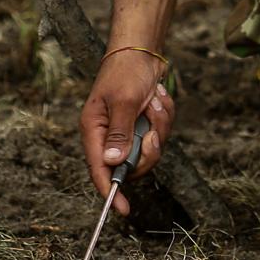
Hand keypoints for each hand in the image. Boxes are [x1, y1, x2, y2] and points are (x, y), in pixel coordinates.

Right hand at [80, 49, 173, 215]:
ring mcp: (128, 131)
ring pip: (151, 149)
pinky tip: (157, 97)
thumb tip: (112, 162)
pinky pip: (161, 134)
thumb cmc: (125, 71)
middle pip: (132, 164)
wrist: (142, 51)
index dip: (110, 190)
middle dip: (149, 148)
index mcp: (94, 130)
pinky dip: (164, 116)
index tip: (123, 209)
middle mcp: (109, 135)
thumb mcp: (122, 100)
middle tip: (152, 129)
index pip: (99, 169)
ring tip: (153, 102)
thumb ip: (119, 133)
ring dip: (159, 125)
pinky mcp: (143, 125)